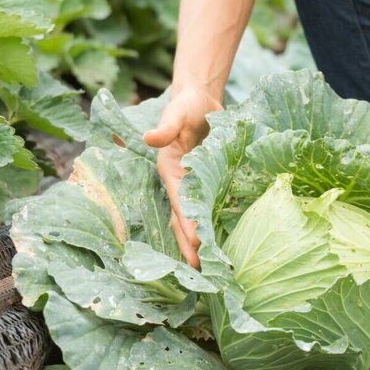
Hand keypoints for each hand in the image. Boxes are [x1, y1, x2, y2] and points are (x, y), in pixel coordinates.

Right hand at [143, 86, 222, 267]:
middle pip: (182, 218)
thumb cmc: (186, 104)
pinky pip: (207, 207)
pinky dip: (210, 224)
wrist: (200, 98)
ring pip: (193, 218)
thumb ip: (166, 127)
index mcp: (170, 170)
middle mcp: (179, 181)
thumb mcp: (176, 111)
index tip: (196, 245)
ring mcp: (192, 184)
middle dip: (188, 244)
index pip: (180, 202)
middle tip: (198, 270)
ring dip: (197, 241)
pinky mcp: (207, 181)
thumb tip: (149, 138)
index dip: (187, 224)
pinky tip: (220, 241)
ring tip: (206, 267)